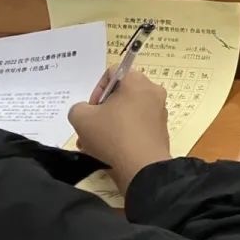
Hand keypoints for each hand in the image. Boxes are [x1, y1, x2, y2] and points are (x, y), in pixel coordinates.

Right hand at [69, 70, 170, 194]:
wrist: (142, 167)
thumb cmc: (113, 135)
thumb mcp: (81, 118)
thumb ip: (79, 108)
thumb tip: (88, 111)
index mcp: (138, 81)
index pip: (113, 72)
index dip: (97, 89)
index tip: (91, 109)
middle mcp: (153, 91)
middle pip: (121, 94)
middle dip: (101, 111)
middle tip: (90, 128)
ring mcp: (160, 111)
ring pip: (127, 112)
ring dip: (109, 125)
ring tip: (93, 144)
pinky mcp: (161, 130)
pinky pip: (137, 125)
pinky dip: (123, 134)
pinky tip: (109, 151)